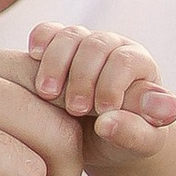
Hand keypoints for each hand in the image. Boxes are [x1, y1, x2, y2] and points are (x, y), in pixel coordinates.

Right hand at [28, 18, 175, 156]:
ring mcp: (85, 44)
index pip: (126, 61)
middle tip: (75, 109)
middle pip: (97, 45)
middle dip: (82, 77)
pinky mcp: (60, 46)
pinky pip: (49, 31)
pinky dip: (41, 39)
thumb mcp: (139, 144)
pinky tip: (35, 57)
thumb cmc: (124, 140)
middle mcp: (114, 48)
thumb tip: (110, 121)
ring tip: (47, 93)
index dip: (111, 84)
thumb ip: (136, 133)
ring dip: (56, 63)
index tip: (102, 112)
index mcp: (140, 65)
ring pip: (71, 36)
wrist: (98, 140)